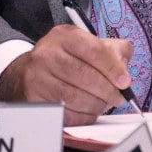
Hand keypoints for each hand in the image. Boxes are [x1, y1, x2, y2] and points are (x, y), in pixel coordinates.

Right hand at [0, 24, 133, 124]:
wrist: (26, 72)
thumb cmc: (64, 58)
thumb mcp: (86, 44)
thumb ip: (112, 49)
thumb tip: (124, 66)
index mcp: (64, 36)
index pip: (94, 50)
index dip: (113, 68)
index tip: (125, 82)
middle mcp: (47, 53)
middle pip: (85, 75)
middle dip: (107, 90)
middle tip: (118, 97)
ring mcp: (36, 76)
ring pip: (75, 96)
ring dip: (96, 104)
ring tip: (105, 104)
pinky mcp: (32, 98)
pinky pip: (64, 112)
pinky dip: (82, 115)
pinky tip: (89, 112)